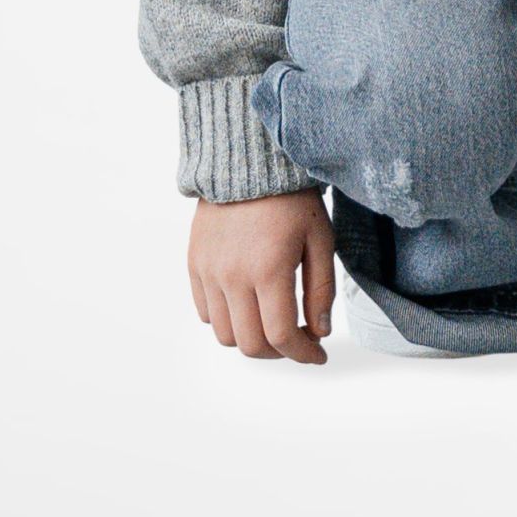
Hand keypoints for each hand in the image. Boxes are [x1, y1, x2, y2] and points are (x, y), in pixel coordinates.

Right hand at [188, 187, 335, 363]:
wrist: (248, 162)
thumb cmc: (291, 199)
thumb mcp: (320, 238)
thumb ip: (321, 289)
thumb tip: (319, 331)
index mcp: (268, 269)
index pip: (281, 335)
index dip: (303, 354)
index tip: (318, 354)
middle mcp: (233, 276)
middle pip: (250, 344)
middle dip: (279, 352)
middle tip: (297, 340)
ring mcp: (209, 272)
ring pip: (225, 335)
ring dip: (252, 339)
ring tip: (273, 323)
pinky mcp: (194, 265)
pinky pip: (206, 312)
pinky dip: (228, 320)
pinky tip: (249, 305)